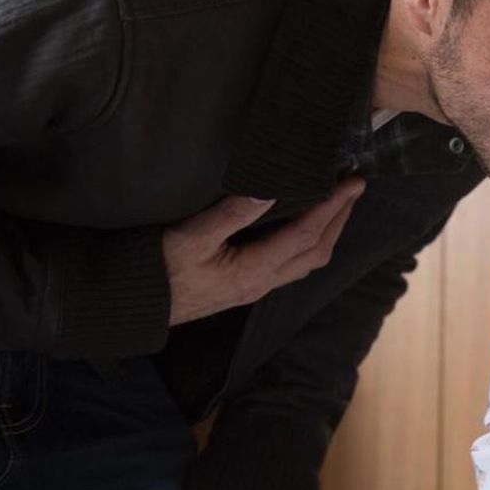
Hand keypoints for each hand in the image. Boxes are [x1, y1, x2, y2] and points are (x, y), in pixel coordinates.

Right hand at [164, 178, 364, 324]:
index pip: (307, 234)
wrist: (134, 307)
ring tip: (338, 206)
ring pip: (307, 262)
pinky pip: (292, 266)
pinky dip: (309, 244)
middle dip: (340, 219)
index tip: (352, 183)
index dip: (332, 206)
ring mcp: (256, 288)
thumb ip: (230, 214)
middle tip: (354, 189)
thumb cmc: (157, 272)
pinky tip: (305, 231)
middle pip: (317, 251)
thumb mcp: (190, 238)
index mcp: (254, 270)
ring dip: (328, 233)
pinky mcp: (247, 287)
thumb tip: (268, 188)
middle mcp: (263, 282)